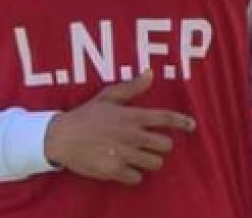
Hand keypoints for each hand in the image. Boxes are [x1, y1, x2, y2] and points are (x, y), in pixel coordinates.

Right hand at [43, 70, 195, 185]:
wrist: (60, 137)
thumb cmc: (85, 116)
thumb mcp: (107, 97)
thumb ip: (132, 87)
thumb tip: (150, 73)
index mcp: (131, 117)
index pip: (165, 119)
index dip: (182, 122)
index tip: (191, 126)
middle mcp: (132, 136)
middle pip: (165, 145)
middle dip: (160, 145)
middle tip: (149, 143)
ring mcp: (125, 155)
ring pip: (155, 163)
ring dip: (148, 160)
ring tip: (136, 155)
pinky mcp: (116, 171)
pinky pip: (138, 178)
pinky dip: (133, 173)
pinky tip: (123, 166)